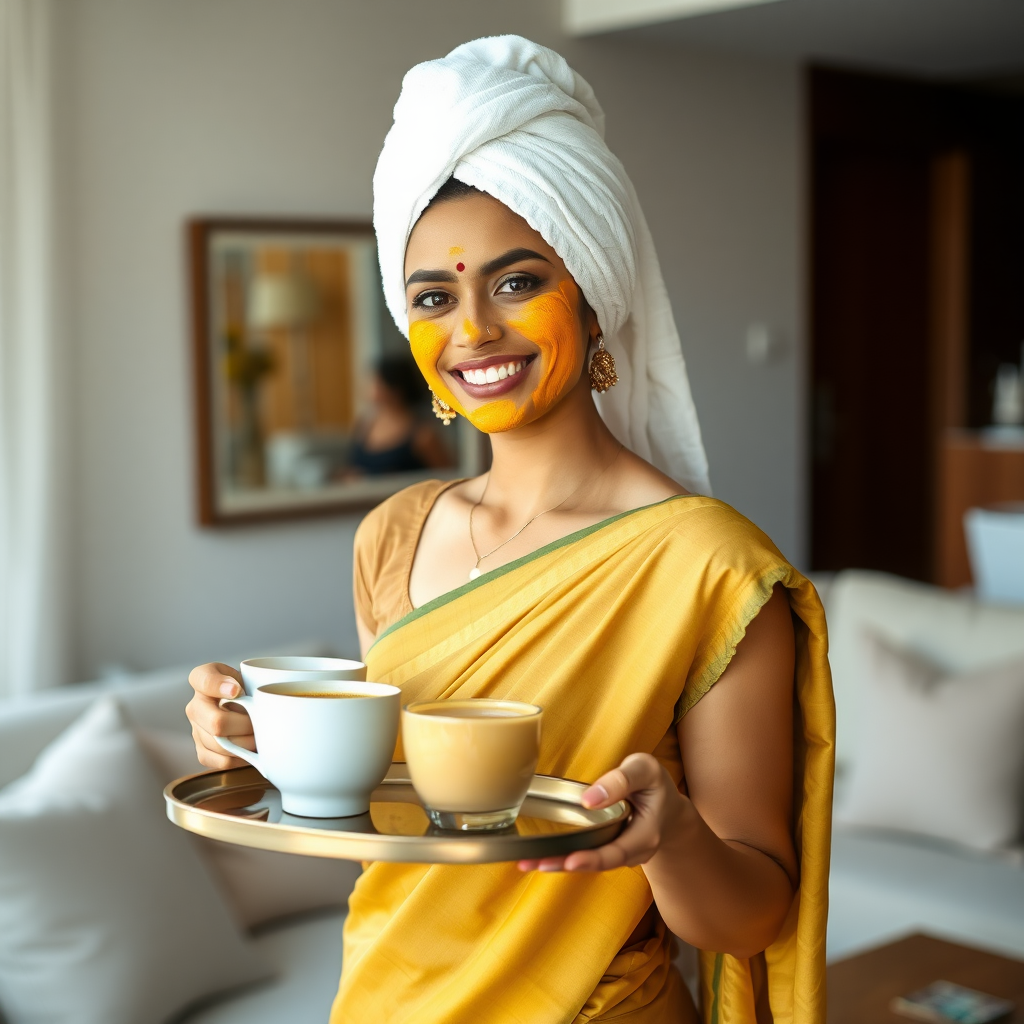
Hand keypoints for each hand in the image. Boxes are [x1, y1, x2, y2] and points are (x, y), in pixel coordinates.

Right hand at [185, 663, 254, 768]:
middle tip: (263, 724)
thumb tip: (235, 692)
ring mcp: (196, 730)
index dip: (218, 685)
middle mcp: (195, 706)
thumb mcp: (249, 674)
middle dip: (246, 726)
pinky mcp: (202, 750)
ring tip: (261, 737)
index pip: (203, 679)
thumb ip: (246, 678)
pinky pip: (221, 761)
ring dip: (246, 744)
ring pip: (220, 744)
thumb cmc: (250, 687)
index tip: (237, 690)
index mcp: (203, 679)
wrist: (249, 705)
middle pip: (216, 722)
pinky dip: (240, 758)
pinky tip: (250, 750)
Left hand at [517, 753, 686, 872]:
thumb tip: (590, 798)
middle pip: (599, 863)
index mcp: (646, 834)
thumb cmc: (655, 785)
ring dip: (559, 863)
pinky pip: (588, 856)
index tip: (571, 860)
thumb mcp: (645, 770)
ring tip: (528, 863)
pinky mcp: (609, 850)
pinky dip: (564, 857)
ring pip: (590, 862)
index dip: (593, 858)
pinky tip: (540, 857)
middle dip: (566, 864)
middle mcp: (634, 852)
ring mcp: (621, 854)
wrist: (669, 809)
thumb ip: (621, 780)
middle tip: (536, 863)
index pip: (618, 851)